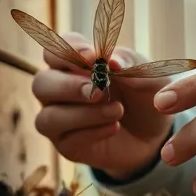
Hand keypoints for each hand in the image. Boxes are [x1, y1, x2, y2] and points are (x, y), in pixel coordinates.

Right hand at [30, 32, 174, 178]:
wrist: (153, 135)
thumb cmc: (143, 95)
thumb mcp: (147, 76)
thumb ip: (130, 64)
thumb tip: (111, 60)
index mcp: (73, 63)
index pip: (54, 51)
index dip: (68, 52)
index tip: (93, 58)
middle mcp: (58, 89)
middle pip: (41, 83)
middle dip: (68, 86)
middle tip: (99, 90)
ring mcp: (59, 118)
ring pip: (48, 117)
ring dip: (83, 114)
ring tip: (118, 111)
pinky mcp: (66, 144)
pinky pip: (66, 140)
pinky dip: (92, 133)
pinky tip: (115, 127)